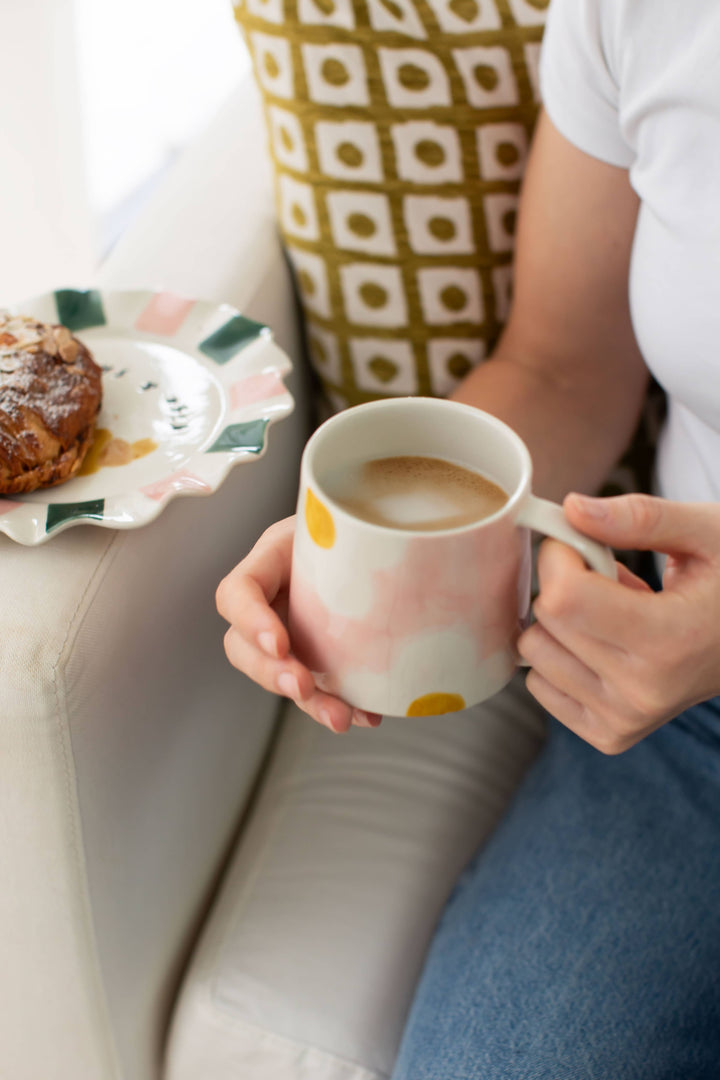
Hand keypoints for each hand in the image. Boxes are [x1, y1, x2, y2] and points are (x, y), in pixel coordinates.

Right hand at [216, 516, 381, 733]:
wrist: (383, 536)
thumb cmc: (366, 519)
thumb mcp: (356, 515)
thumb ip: (364, 528)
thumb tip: (410, 552)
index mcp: (272, 558)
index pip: (237, 591)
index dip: (250, 620)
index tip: (282, 643)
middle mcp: (271, 598)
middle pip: (242, 646)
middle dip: (270, 673)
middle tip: (303, 686)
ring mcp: (289, 630)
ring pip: (278, 675)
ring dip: (307, 701)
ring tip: (341, 718)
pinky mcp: (314, 654)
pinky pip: (316, 689)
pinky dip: (339, 704)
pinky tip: (366, 715)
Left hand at [517, 493, 719, 753]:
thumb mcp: (707, 532)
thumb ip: (639, 518)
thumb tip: (571, 509)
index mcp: (671, 640)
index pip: (565, 597)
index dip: (560, 555)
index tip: (580, 541)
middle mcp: (645, 690)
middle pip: (546, 621)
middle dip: (561, 583)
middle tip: (606, 575)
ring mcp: (626, 719)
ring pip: (535, 654)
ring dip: (560, 621)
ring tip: (612, 612)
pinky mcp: (611, 734)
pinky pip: (540, 686)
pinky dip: (559, 655)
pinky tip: (603, 642)